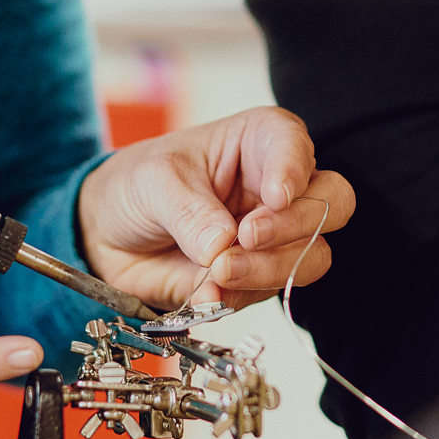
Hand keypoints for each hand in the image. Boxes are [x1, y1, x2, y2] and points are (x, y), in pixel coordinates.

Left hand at [76, 107, 356, 312]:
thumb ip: (189, 211)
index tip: (275, 196)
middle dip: (296, 225)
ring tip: (218, 270)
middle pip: (332, 202)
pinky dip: (241, 295)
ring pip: (311, 256)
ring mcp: (273, 237)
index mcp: (258, 143)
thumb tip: (221, 246)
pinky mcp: (257, 277)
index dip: (294, 170)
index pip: (295, 144)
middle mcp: (277, 188)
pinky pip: (270, 292)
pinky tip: (208, 291)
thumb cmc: (135, 186)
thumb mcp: (154, 181)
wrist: (107, 235)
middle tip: (247, 236)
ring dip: (269, 268)